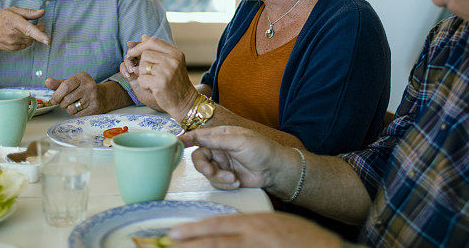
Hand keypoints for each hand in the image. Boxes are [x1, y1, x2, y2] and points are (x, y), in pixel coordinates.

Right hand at [0, 6, 49, 50]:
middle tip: (40, 24)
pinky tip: (19, 35)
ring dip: (32, 35)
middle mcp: (13, 34)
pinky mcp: (12, 49)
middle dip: (39, 30)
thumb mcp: (12, 10)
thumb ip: (28, 12)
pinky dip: (26, 40)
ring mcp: (12, 43)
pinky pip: (26, 45)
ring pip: (31, 40)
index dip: (39, 35)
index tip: (48, 41)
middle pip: (33, 35)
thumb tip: (42, 12)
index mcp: (13, 22)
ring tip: (24, 29)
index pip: (28, 29)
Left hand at [46, 72, 105, 115]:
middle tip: (63, 103)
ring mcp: (93, 97)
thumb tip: (47, 82)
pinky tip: (80, 108)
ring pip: (71, 108)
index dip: (56, 95)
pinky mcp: (94, 108)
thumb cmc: (82, 89)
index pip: (65, 86)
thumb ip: (58, 84)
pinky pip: (77, 115)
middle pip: (66, 99)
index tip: (53, 100)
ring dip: (68, 109)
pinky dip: (75, 113)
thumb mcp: (71, 83)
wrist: (102, 97)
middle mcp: (89, 86)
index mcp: (82, 77)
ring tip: (74, 104)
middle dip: (61, 103)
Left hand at [125, 35, 197, 119]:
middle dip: (141, 63)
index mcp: (176, 53)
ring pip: (142, 66)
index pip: (153, 41)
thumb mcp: (170, 63)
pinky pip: (141, 79)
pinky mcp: (160, 83)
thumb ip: (157, 50)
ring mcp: (167, 71)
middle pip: (146, 53)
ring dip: (143, 75)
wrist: (185, 102)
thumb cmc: (175, 82)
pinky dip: (144, 85)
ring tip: (153, 81)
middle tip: (144, 72)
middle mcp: (173, 60)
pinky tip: (153, 88)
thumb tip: (143, 37)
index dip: (140, 46)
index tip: (133, 52)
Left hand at [168, 212, 341, 247]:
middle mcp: (253, 239)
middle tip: (169, 245)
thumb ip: (248, 227)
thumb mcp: (272, 223)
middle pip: (214, 243)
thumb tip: (222, 232)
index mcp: (255, 224)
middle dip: (189, 245)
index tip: (176, 233)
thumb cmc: (300, 237)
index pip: (218, 225)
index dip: (195, 230)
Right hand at [180, 126, 288, 190]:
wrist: (275, 170)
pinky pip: (215, 183)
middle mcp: (218, 149)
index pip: (198, 135)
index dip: (185, 139)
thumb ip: (217, 140)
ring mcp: (221, 164)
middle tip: (212, 171)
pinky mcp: (225, 177)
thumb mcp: (240, 140)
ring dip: (218, 177)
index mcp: (221, 135)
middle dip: (204, 167)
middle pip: (198, 157)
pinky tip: (237, 181)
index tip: (175, 144)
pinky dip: (225, 184)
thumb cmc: (262, 149)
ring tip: (233, 178)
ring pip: (206, 172)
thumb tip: (198, 137)